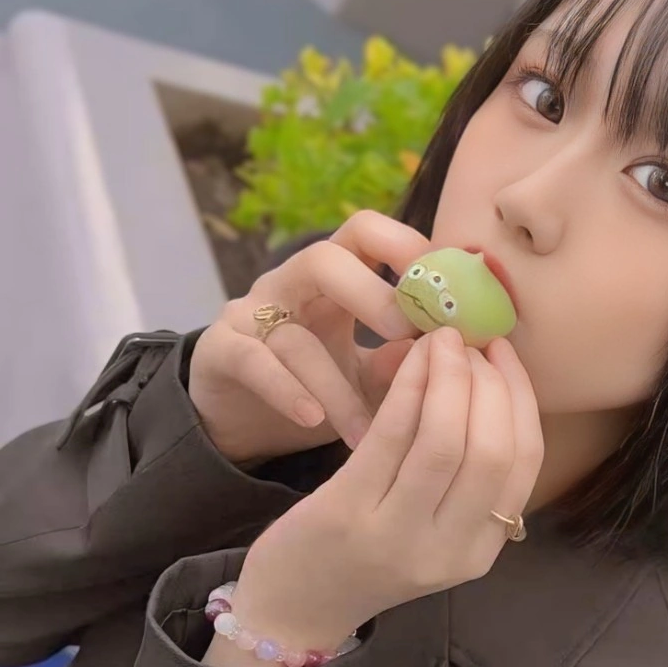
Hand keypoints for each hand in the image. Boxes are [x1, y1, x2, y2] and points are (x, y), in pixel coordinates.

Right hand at [188, 210, 430, 465]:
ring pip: (295, 336)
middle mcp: (290, 285)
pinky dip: (285, 391)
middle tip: (408, 332)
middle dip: (370, 292)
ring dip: (337, 388)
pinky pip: (253, 363)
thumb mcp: (366, 376)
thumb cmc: (317, 387)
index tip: (446, 287)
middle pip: (324, 258)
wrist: (243, 422)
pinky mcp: (221, 351)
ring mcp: (250, 315)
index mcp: (334, 279)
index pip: (366, 233)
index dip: (405, 246)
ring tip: (370, 433)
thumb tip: (443, 351)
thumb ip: (399, 363)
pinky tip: (312, 418)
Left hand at [235, 328, 543, 649]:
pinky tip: (407, 359)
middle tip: (470, 342)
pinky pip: (391, 437)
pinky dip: (406, 389)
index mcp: (479, 552)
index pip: (525, 464)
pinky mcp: (348, 515)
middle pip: (494, 450)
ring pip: (445, 441)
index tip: (503, 353)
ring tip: (440, 341)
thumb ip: (465, 479)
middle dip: (489, 383)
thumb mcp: (431, 531)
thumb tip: (490, 383)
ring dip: (449, 378)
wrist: (295, 609)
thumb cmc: (366, 556)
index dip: (521, 397)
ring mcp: (397, 537)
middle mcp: (446, 551)